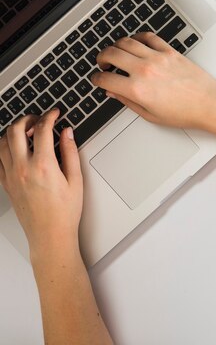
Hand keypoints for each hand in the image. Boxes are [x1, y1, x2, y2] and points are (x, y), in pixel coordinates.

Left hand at [0, 110, 82, 257]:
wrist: (50, 234)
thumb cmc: (65, 212)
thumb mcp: (76, 180)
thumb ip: (70, 152)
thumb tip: (67, 134)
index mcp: (44, 165)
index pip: (42, 130)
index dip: (49, 116)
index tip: (55, 113)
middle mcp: (23, 168)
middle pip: (16, 131)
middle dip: (27, 119)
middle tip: (38, 119)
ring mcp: (11, 176)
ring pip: (2, 143)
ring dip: (13, 132)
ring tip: (26, 132)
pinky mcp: (6, 184)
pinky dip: (4, 148)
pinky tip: (14, 149)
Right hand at [92, 32, 215, 133]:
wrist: (209, 104)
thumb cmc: (185, 113)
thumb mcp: (151, 115)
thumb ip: (128, 102)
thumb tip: (114, 92)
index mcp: (138, 90)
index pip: (106, 78)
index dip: (96, 79)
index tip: (97, 79)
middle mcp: (145, 71)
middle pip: (111, 54)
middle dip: (101, 58)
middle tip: (102, 64)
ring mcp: (158, 58)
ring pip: (126, 42)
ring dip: (116, 46)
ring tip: (116, 53)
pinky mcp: (170, 52)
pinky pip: (148, 37)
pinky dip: (137, 37)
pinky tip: (135, 44)